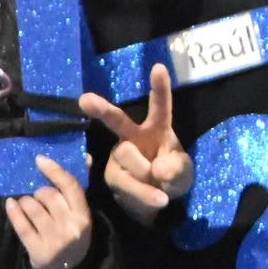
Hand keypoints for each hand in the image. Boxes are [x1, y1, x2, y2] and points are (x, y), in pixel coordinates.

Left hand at [4, 155, 94, 268]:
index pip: (70, 186)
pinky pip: (21, 226)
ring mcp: (54, 240)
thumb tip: (85, 156)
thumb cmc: (71, 234)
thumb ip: (78, 187)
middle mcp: (71, 227)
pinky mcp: (38, 251)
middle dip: (38, 191)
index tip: (39, 160)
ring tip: (25, 203)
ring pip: (33, 208)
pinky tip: (10, 204)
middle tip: (35, 194)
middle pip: (49, 195)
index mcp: (83, 215)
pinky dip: (13, 212)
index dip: (54, 170)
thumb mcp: (80, 214)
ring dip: (25, 201)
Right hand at [77, 66, 191, 224]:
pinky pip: (127, 183)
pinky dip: (146, 193)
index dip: (159, 88)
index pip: (160, 106)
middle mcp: (133, 137)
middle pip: (117, 120)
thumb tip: (158, 169)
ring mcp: (119, 156)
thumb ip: (177, 168)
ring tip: (159, 185)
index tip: (158, 67)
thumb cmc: (171, 177)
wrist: (156, 202)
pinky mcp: (112, 176)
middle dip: (101, 110)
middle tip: (84, 100)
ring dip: (147, 173)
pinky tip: (158, 198)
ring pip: (127, 156)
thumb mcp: (184, 173)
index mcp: (156, 128)